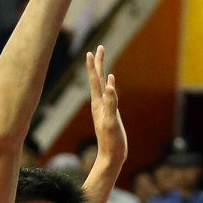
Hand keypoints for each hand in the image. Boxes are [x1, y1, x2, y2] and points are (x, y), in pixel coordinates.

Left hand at [87, 45, 125, 167]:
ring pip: (101, 86)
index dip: (93, 66)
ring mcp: (104, 109)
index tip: (91, 51)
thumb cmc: (111, 140)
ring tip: (102, 62)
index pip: (94, 81)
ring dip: (101, 73)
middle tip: (99, 47)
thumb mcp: (110, 121)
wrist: (111, 155)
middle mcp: (99, 104)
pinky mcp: (109, 114)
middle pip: (97, 79)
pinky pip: (109, 97)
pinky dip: (109, 87)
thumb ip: (110, 103)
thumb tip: (108, 85)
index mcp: (97, 104)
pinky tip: (110, 83)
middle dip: (98, 63)